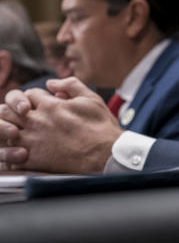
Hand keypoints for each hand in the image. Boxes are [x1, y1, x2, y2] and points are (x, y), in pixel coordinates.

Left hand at [0, 77, 122, 173]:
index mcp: (51, 105)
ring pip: (6, 132)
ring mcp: (33, 141)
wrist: (105, 154)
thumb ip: (71, 85)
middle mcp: (37, 121)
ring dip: (11, 130)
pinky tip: (23, 151)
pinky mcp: (33, 159)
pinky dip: (13, 152)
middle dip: (13, 111)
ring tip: (22, 133)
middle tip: (22, 116)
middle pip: (8, 111)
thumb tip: (52, 82)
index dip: (33, 97)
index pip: (29, 94)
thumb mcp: (91, 98)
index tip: (40, 104)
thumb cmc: (101, 126)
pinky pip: (10, 155)